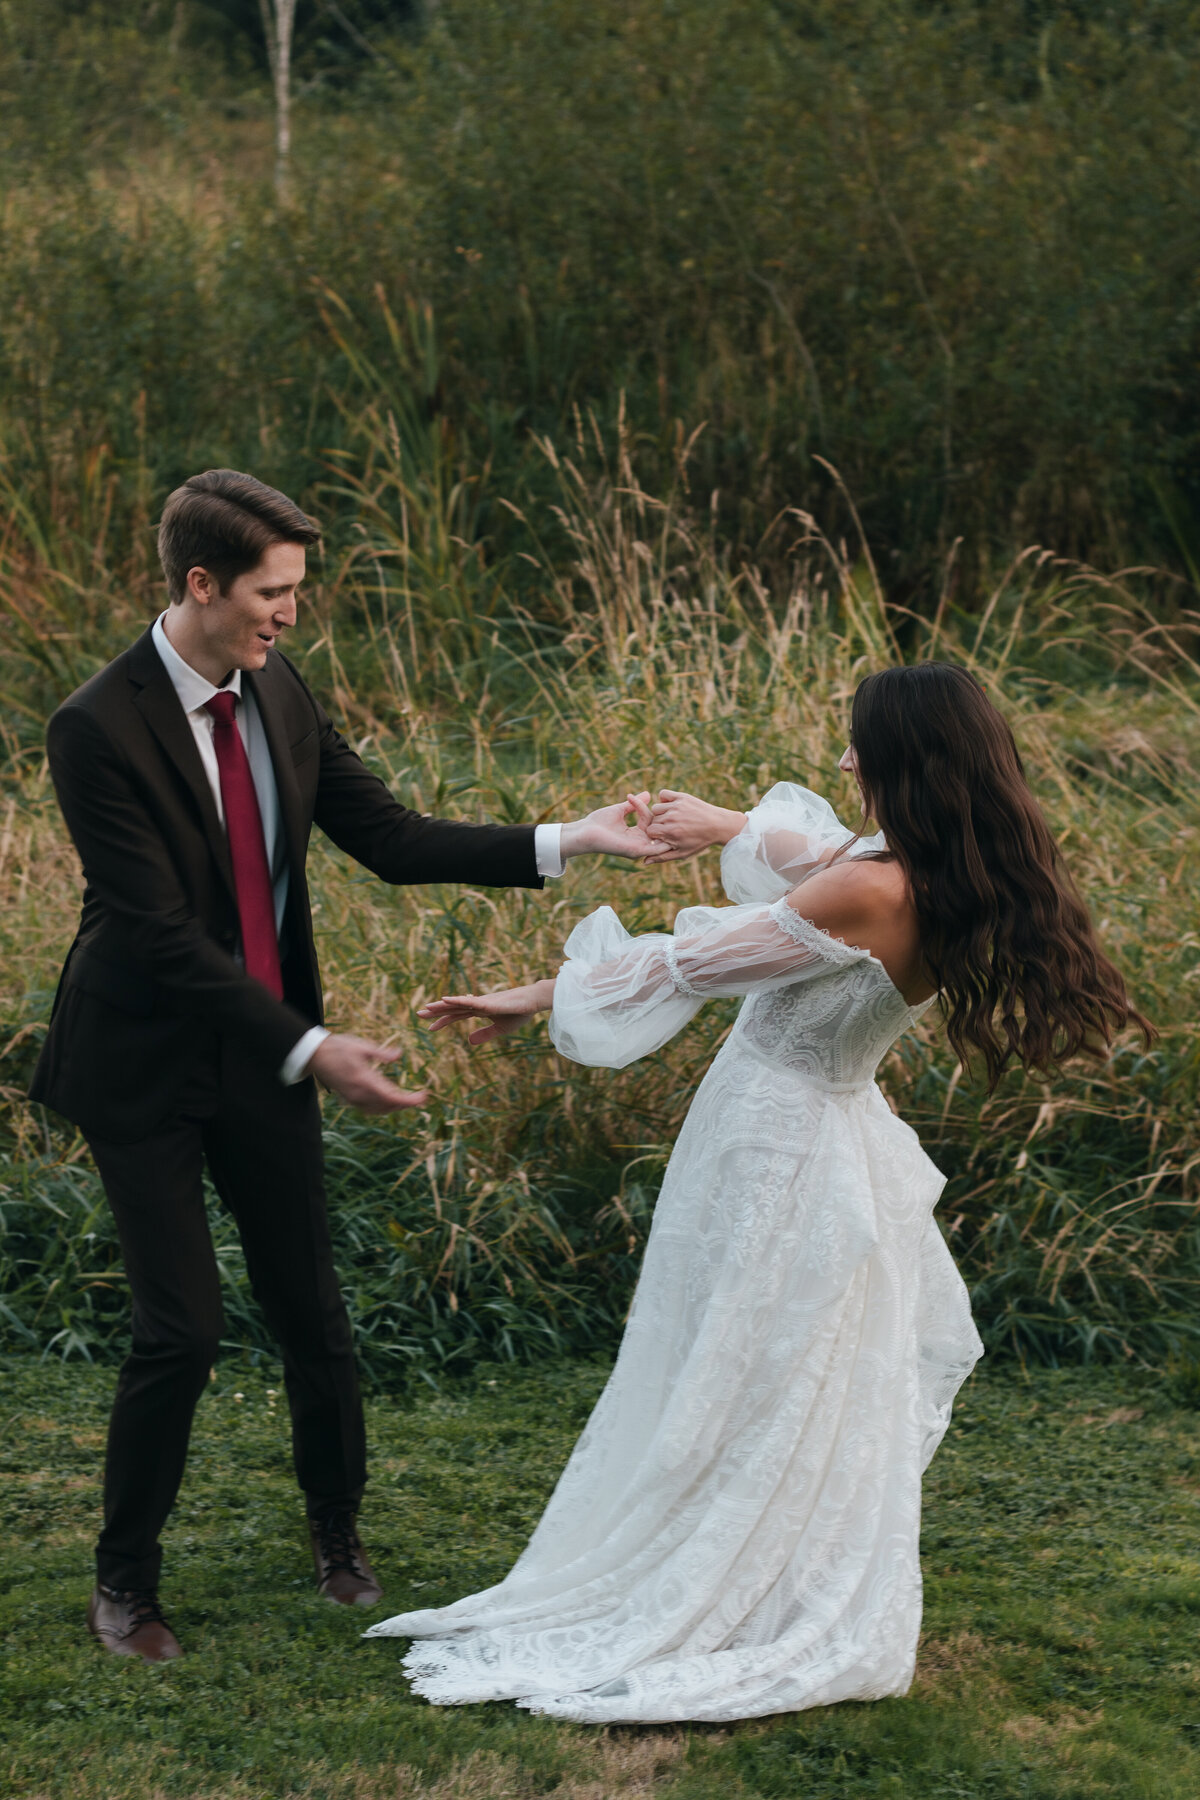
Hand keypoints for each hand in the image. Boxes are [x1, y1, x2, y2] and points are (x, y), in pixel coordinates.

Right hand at [309, 1034, 429, 1112]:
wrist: (314, 1055)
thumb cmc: (337, 1047)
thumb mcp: (361, 1046)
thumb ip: (381, 1054)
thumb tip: (399, 1055)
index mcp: (363, 1079)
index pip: (391, 1096)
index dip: (409, 1100)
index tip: (423, 1097)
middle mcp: (358, 1093)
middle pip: (387, 1106)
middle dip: (405, 1104)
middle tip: (421, 1098)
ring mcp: (352, 1098)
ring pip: (378, 1110)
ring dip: (394, 1107)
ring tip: (408, 1101)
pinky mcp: (348, 1099)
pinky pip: (368, 1109)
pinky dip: (381, 1108)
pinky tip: (389, 1102)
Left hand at [418, 979, 555, 1045]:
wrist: (534, 1002)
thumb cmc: (519, 1013)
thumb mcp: (500, 1029)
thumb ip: (485, 1035)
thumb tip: (469, 1042)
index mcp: (479, 1010)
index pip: (456, 1015)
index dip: (443, 1021)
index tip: (429, 1028)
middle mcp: (478, 1004)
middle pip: (452, 1008)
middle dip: (436, 1011)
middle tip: (418, 1014)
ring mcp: (483, 1002)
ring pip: (458, 1003)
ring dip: (442, 1005)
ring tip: (427, 1007)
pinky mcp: (489, 1002)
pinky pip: (470, 1001)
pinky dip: (458, 1000)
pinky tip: (446, 999)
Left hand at [560, 793, 659, 860]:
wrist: (584, 832)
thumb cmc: (598, 823)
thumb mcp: (620, 810)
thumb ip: (635, 804)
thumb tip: (648, 794)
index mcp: (636, 835)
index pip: (650, 821)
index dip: (643, 808)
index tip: (629, 798)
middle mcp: (639, 843)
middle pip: (657, 828)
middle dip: (654, 815)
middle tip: (636, 803)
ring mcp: (639, 848)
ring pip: (661, 838)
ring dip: (662, 825)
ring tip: (654, 812)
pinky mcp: (636, 851)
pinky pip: (658, 849)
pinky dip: (663, 838)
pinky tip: (656, 822)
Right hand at [636, 790, 748, 862]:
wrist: (719, 825)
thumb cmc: (700, 841)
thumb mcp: (682, 853)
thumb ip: (662, 857)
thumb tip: (644, 862)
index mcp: (670, 832)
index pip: (649, 830)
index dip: (655, 834)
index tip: (663, 835)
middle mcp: (671, 818)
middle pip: (652, 819)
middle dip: (658, 824)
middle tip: (670, 827)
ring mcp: (676, 806)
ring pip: (656, 807)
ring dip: (660, 812)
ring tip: (671, 817)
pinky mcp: (682, 797)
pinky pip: (663, 794)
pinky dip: (665, 798)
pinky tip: (671, 806)